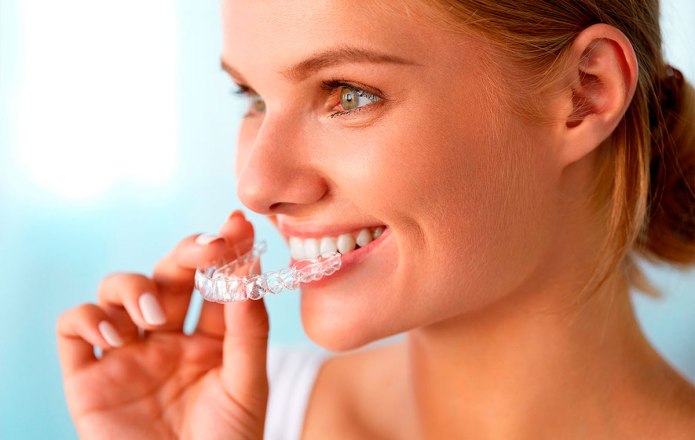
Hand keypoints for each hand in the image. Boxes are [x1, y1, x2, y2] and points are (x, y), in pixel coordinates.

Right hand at [57, 212, 268, 439]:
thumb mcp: (247, 385)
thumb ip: (247, 329)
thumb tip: (249, 269)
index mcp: (208, 339)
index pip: (215, 282)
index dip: (226, 250)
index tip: (238, 226)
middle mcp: (166, 339)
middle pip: (168, 274)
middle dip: (186, 253)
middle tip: (207, 249)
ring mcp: (127, 355)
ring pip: (117, 290)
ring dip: (135, 287)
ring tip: (156, 316)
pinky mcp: (88, 377)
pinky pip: (73, 329)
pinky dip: (88, 317)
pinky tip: (117, 334)